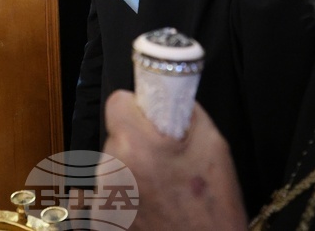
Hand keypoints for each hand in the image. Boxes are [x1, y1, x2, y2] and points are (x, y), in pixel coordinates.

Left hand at [100, 90, 248, 230]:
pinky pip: (109, 191)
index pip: (117, 102)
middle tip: (165, 161)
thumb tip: (167, 96)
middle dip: (137, 142)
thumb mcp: (213, 145)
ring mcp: (103, 198)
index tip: (150, 118)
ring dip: (131, 170)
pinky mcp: (101, 218)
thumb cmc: (212, 208)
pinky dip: (126, 195)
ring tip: (162, 189)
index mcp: (137, 146)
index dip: (136, 107)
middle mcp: (113, 170)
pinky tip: (151, 205)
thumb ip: (183, 113)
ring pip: (113, 163)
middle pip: (116, 135)